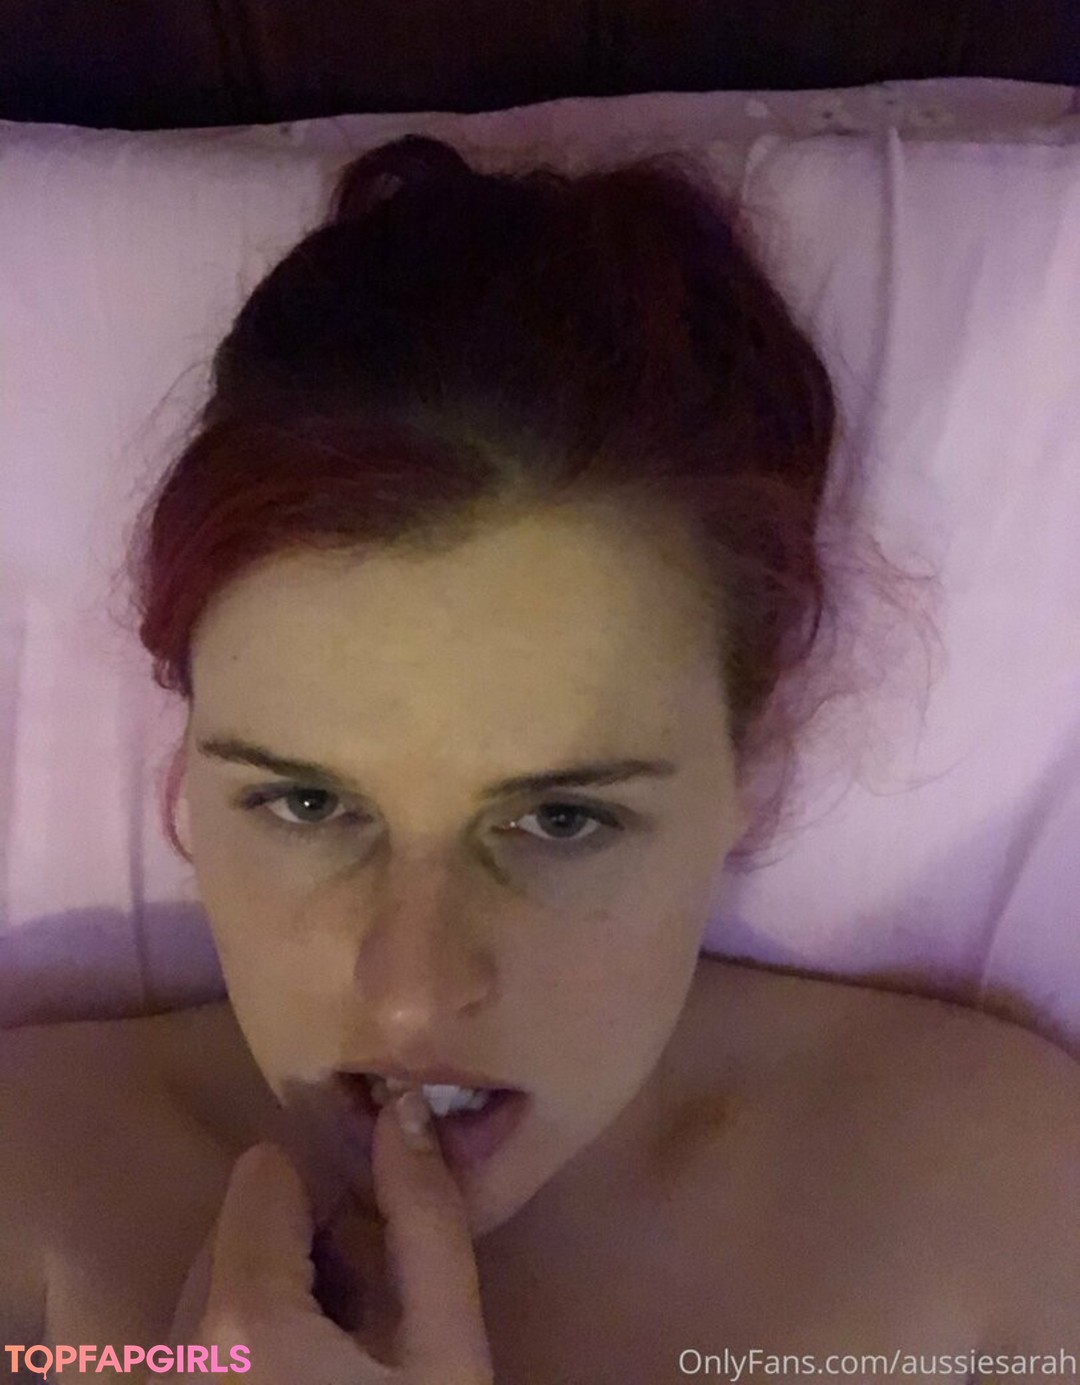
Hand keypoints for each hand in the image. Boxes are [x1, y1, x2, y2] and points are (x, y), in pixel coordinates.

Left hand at [180, 1089, 493, 1383]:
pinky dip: (247, 1339)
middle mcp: (178, 1345)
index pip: (264, 1171)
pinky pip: (198, 1337)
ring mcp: (166, 1379)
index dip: (329, 1189)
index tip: (377, 1235)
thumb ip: (426, 1224)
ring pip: (215, 1281)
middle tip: (371, 1298)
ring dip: (275, 1288)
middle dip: (302, 1239)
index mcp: (243, 1318)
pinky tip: (307, 1378)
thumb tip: (403, 1107)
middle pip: (236, 1224)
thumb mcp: (447, 1354)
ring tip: (342, 1347)